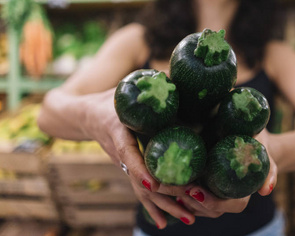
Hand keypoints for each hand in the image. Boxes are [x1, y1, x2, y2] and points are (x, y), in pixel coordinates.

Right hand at [83, 88, 194, 228]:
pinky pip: (140, 191)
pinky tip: (164, 223)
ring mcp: (124, 165)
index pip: (127, 153)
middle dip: (168, 191)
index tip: (154, 182)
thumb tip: (183, 86)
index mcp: (117, 131)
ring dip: (166, 205)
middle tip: (193, 198)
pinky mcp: (128, 170)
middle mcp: (120, 153)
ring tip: (190, 219)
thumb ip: (150, 91)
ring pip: (143, 190)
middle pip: (142, 178)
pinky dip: (153, 207)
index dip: (140, 168)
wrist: (85, 115)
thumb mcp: (126, 91)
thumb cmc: (111, 100)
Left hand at [158, 129, 277, 217]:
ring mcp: (211, 192)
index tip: (196, 191)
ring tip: (160, 182)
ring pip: (193, 205)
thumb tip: (266, 191)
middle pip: (206, 209)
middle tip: (170, 185)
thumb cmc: (258, 140)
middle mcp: (224, 196)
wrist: (248, 131)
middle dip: (187, 200)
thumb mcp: (265, 151)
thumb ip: (269, 170)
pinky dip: (172, 190)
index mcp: (241, 192)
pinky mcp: (199, 183)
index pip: (228, 206)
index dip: (212, 202)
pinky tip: (159, 178)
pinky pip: (184, 195)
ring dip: (175, 197)